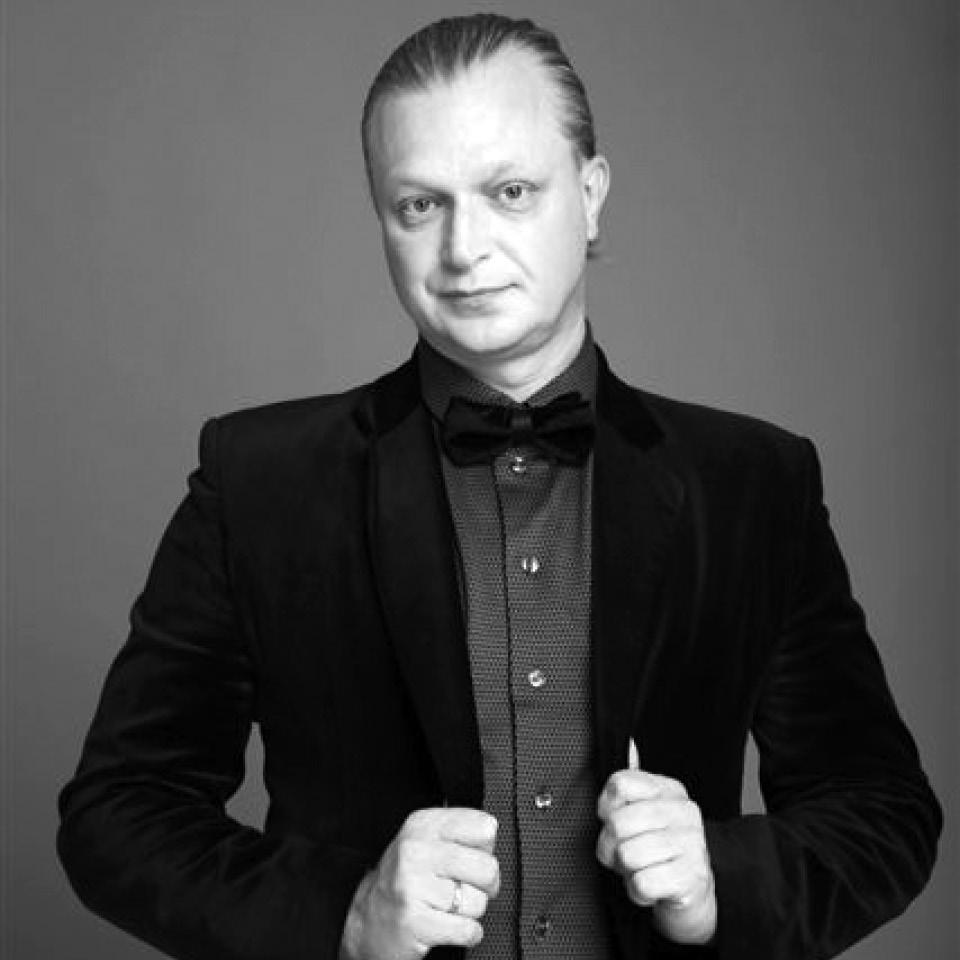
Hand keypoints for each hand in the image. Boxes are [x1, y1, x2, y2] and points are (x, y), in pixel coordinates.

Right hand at [339, 807, 499, 959]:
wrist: (371, 919)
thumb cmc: (409, 878)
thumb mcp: (429, 841)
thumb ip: (461, 832)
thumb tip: (492, 835)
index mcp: (423, 825)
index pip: (483, 827)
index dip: (487, 848)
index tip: (475, 856)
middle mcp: (415, 850)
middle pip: (486, 867)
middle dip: (488, 885)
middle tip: (471, 888)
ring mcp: (412, 886)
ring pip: (477, 902)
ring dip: (472, 911)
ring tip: (452, 907)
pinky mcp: (413, 921)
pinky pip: (466, 929)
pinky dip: (469, 933)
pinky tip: (452, 926)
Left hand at [596, 766, 716, 945]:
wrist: (694, 893)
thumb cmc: (659, 849)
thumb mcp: (644, 811)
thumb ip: (632, 781)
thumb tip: (629, 743)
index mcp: (669, 790)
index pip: (620, 784)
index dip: (606, 807)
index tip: (611, 819)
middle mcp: (684, 812)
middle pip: (618, 823)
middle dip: (610, 847)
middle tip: (623, 854)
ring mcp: (692, 844)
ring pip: (628, 854)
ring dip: (626, 871)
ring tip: (641, 868)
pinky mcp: (692, 877)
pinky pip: (642, 883)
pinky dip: (639, 891)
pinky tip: (652, 886)